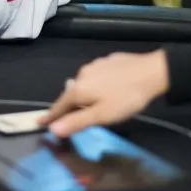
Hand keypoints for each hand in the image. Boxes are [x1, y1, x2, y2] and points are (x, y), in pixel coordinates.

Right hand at [38, 50, 169, 137]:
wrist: (151, 72)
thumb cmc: (126, 97)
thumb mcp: (102, 115)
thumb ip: (77, 122)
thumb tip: (53, 129)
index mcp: (78, 89)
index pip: (59, 106)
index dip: (50, 116)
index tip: (39, 122)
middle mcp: (81, 75)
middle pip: (71, 94)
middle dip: (71, 106)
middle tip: (74, 118)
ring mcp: (94, 66)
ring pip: (84, 84)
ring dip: (85, 94)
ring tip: (95, 104)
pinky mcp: (106, 61)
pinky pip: (96, 76)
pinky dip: (97, 84)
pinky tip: (108, 88)